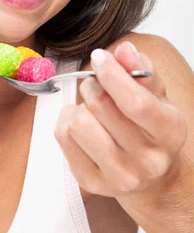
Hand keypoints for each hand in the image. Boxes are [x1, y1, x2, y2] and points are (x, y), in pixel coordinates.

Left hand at [55, 41, 187, 197]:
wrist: (148, 178)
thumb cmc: (149, 130)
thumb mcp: (157, 98)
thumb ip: (142, 72)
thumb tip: (124, 51)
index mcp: (170, 133)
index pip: (135, 102)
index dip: (112, 74)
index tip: (100, 57)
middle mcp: (147, 160)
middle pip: (101, 108)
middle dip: (93, 86)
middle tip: (95, 85)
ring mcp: (118, 176)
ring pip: (78, 124)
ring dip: (79, 107)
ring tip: (90, 110)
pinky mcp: (91, 182)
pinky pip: (62, 137)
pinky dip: (66, 121)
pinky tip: (80, 123)